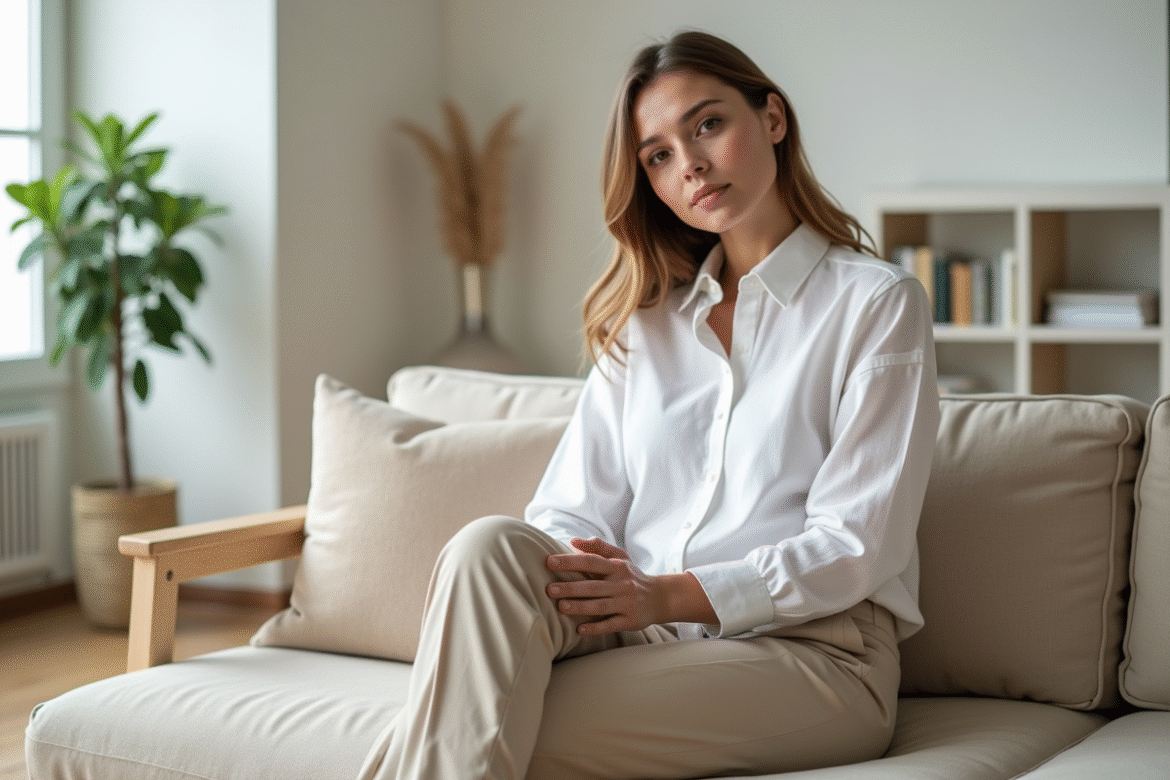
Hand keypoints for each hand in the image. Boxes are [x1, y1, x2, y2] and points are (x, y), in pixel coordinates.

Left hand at [545, 538, 664, 635]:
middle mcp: (622, 584)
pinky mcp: (630, 620)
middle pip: (593, 586)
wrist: (661, 597)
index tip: (549, 562)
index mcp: (617, 567)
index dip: (570, 561)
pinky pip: (611, 624)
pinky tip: (580, 629)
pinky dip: (595, 628)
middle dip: (570, 587)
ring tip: (561, 607)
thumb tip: (573, 541)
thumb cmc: (632, 576)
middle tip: (549, 589)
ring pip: (600, 606)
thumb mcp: (620, 558)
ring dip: (579, 607)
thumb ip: (598, 548)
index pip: (591, 561)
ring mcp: (626, 603)